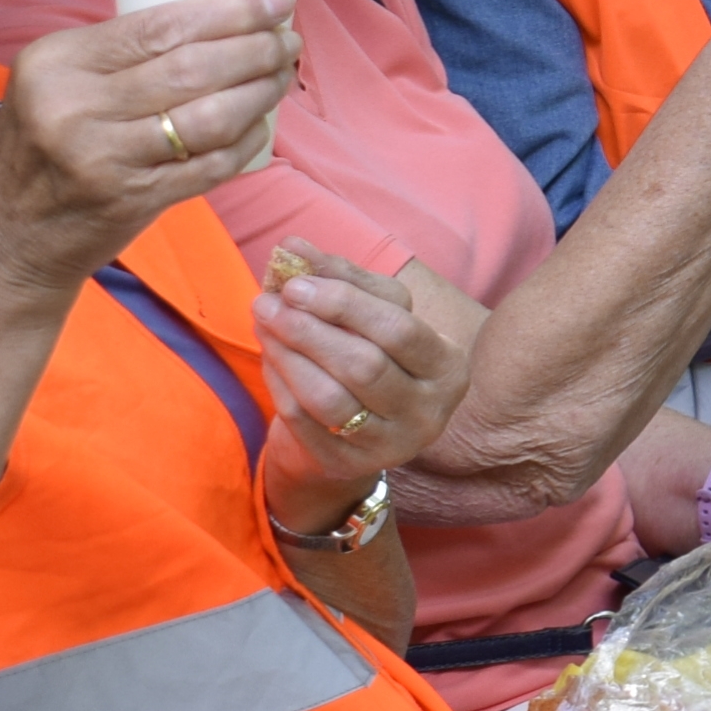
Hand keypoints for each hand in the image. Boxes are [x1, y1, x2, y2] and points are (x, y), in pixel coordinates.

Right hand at [0, 0, 302, 294]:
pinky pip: (210, 166)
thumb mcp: (50, 85)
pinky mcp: (132, 200)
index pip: (160, 25)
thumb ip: (111, 56)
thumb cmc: (38, 147)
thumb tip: (210, 18)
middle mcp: (75, 107)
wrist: (2, 237)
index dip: (229, 11)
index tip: (274, 2)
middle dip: (257, 49)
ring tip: (282, 76)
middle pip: (194, 68)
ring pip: (211, 117)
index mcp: (56, 62)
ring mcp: (104, 159)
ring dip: (261, 93)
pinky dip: (247, 143)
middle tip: (289, 40)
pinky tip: (263, 127)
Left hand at [251, 246, 473, 513]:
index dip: (344, 305)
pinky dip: (280, 384)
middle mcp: (429, 412)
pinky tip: (270, 357)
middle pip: (364, 366)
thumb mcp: (369, 315)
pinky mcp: (348, 466)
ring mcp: (390, 446)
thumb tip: (293, 245)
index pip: (399, 331)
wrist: (357, 433)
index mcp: (447, 367)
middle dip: (309, 330)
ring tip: (263, 323)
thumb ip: (340, 277)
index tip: (295, 284)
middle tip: (268, 303)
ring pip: (330, 398)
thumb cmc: (369, 358)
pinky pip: (304, 422)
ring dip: (287, 355)